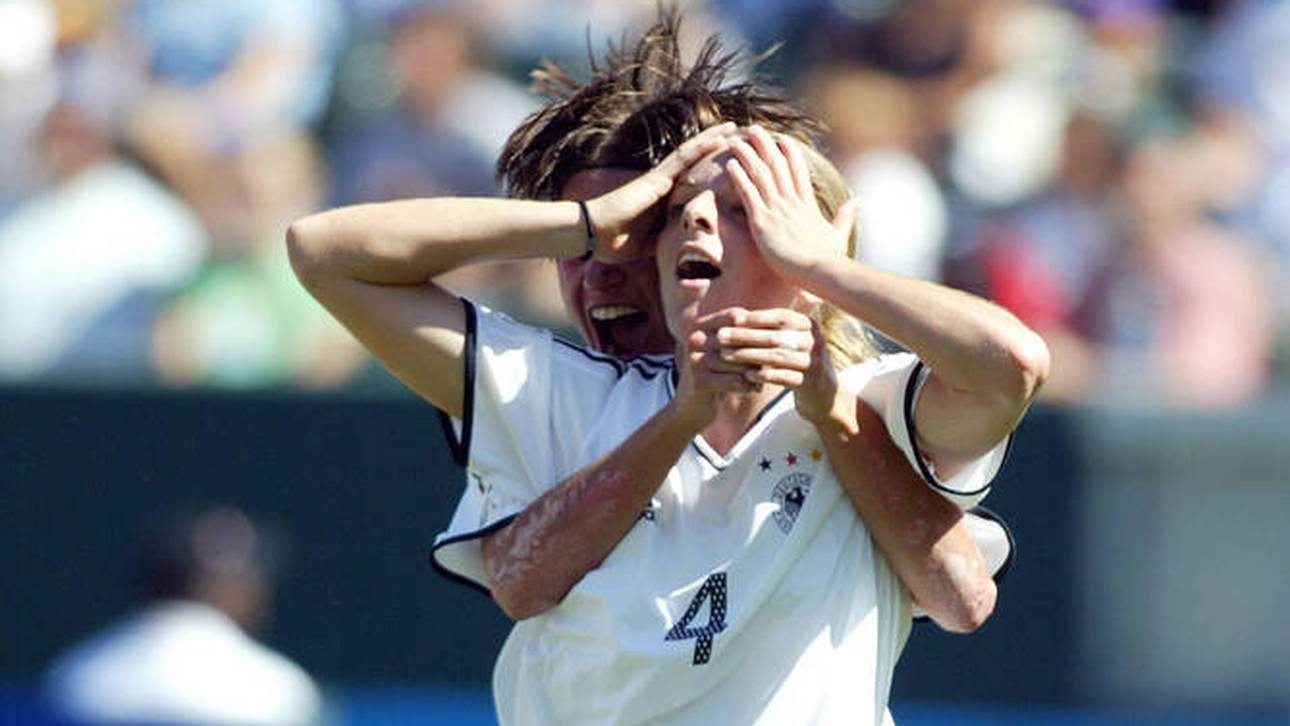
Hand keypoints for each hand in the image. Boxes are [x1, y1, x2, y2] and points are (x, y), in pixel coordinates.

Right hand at [585, 122, 735, 262]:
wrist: (592, 233)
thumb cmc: (613, 240)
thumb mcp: (647, 245)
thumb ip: (662, 241)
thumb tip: (677, 249)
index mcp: (662, 201)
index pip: (692, 183)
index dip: (710, 172)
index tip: (730, 167)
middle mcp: (663, 184)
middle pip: (695, 162)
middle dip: (715, 151)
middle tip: (738, 140)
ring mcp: (660, 178)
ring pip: (692, 153)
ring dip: (713, 139)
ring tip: (734, 127)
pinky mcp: (657, 178)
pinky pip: (684, 158)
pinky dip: (702, 146)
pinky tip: (719, 137)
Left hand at [708, 309, 843, 425]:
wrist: (823, 394)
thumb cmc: (797, 362)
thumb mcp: (791, 340)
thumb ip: (772, 327)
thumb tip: (736, 314)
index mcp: (808, 325)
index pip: (780, 317)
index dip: (754, 318)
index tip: (730, 319)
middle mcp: (814, 341)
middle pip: (775, 336)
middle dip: (745, 336)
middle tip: (720, 336)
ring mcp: (814, 363)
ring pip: (777, 357)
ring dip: (749, 355)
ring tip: (726, 355)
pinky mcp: (811, 383)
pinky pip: (785, 377)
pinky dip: (764, 375)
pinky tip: (746, 375)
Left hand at [725, 126, 856, 277]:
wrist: (817, 271)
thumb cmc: (827, 259)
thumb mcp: (839, 234)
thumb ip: (845, 217)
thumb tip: (857, 202)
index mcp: (807, 203)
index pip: (797, 170)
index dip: (789, 152)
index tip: (781, 138)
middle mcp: (791, 201)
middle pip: (776, 164)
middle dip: (765, 144)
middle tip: (754, 130)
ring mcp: (777, 209)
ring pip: (760, 173)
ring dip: (747, 155)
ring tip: (735, 141)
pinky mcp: (762, 221)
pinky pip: (747, 193)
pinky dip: (738, 177)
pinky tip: (729, 165)